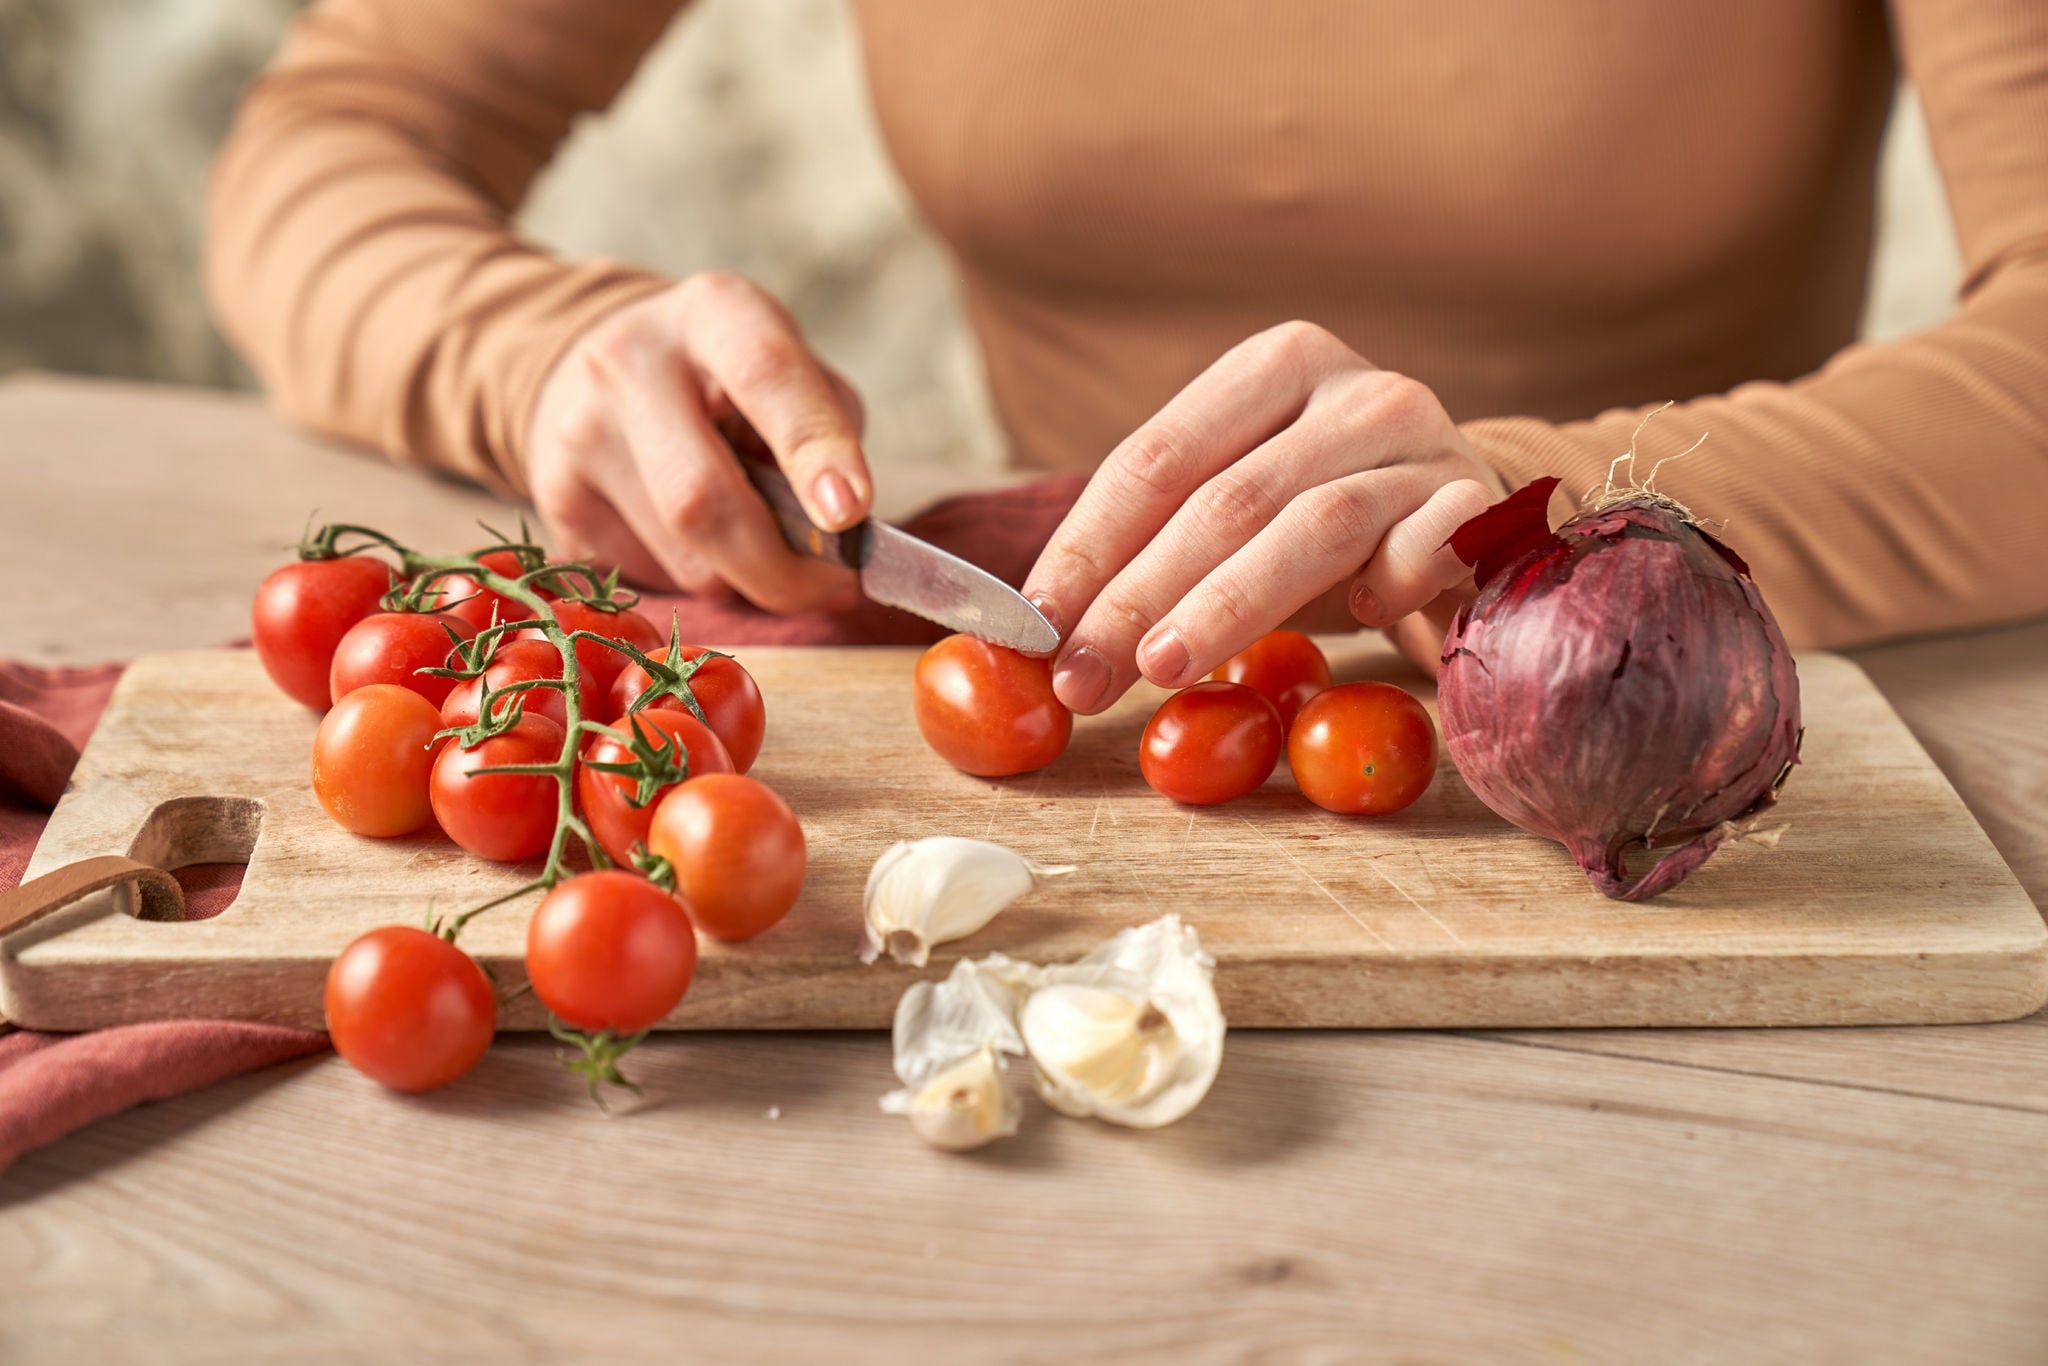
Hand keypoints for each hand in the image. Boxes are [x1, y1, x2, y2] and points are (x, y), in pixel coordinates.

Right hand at [525, 272, 869, 611]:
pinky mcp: (556, 498)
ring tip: (760, 550)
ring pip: (684, 559)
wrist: (593, 365)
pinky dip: (697, 579)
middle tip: (833, 589)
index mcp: (714, 312)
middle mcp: (630, 362)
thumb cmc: (726, 379)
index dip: (813, 449)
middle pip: (705, 499)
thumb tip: (836, 535)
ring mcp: (579, 432)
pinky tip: (696, 542)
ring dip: (744, 578)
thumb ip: (825, 430)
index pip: (767, 377)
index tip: (851, 513)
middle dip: (781, 567)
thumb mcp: (786, 366)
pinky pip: (650, 578)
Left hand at [1021, 321, 1504, 712]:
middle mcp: (1352, 390)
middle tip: (1084, 676)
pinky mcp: (1482, 500)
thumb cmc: (1329, 523)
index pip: (1155, 458)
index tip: (1037, 625)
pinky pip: (1426, 543)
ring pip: (1310, 525)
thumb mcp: (1242, 510)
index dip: (1087, 546)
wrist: (1474, 516)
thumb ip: (1159, 546)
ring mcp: (1423, 440)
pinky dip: (1387, 582)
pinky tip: (1360, 620)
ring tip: (1161, 669)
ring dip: (1226, 605)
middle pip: (1222, 499)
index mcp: (1272, 368)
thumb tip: (1050, 636)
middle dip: (1138, 596)